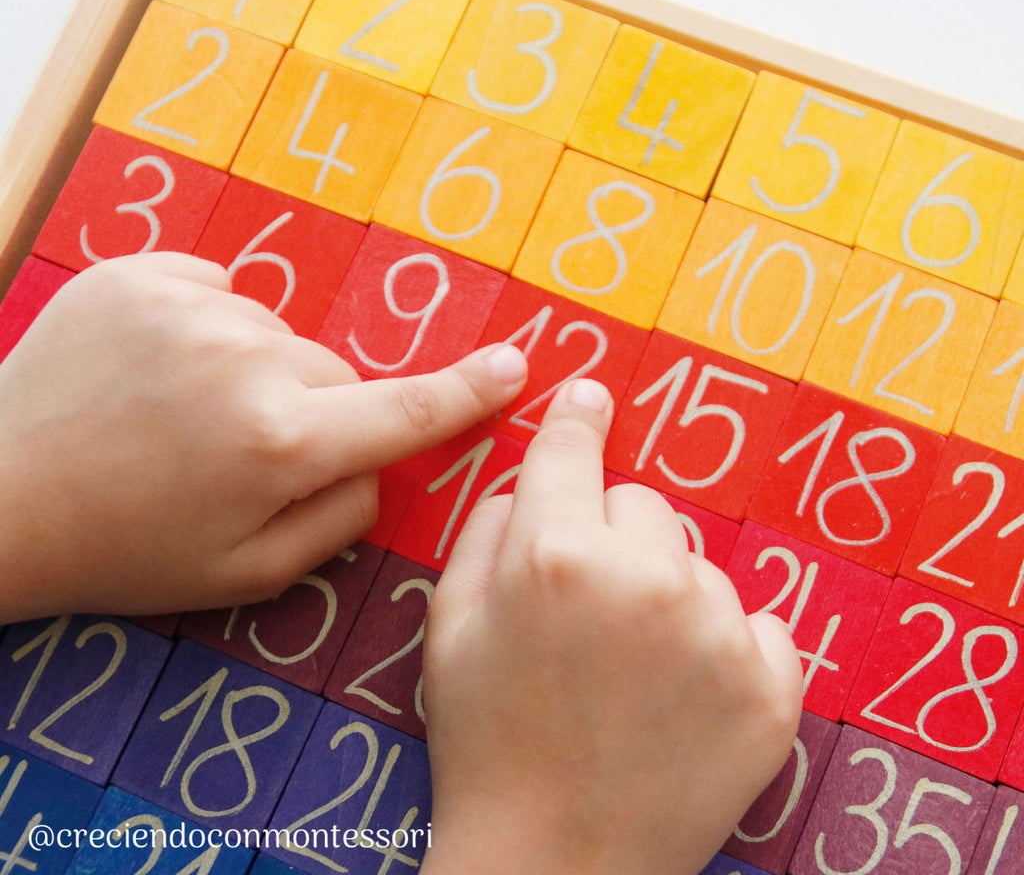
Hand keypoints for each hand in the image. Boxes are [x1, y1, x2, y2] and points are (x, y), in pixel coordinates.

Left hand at [0, 252, 526, 620]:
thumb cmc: (126, 547)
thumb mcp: (246, 573)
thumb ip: (340, 519)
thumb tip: (381, 464)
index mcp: (281, 444)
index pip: (405, 412)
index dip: (468, 392)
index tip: (516, 364)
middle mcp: (250, 361)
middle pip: (336, 374)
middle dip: (315, 412)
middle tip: (244, 454)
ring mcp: (195, 305)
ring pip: (278, 334)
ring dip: (256, 370)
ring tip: (183, 413)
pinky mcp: (147, 272)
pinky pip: (221, 292)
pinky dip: (209, 328)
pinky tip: (158, 370)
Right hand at [420, 378, 802, 874]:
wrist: (552, 864)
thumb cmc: (486, 740)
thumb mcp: (448, 625)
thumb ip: (486, 528)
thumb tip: (534, 477)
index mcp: (554, 555)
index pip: (572, 447)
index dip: (577, 418)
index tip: (590, 397)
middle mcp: (645, 578)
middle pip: (644, 504)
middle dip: (614, 537)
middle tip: (591, 608)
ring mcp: (718, 634)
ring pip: (700, 565)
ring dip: (670, 596)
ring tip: (636, 669)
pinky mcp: (773, 690)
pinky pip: (759, 624)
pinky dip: (729, 647)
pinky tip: (688, 693)